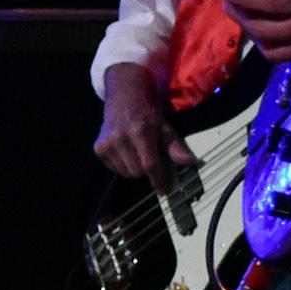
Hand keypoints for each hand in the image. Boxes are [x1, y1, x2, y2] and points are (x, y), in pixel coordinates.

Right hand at [94, 62, 194, 188]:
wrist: (124, 99)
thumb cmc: (148, 116)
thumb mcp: (165, 128)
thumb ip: (176, 148)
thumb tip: (192, 162)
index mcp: (139, 131)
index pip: (149, 164)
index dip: (158, 180)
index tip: (164, 190)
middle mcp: (120, 137)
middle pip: (137, 172)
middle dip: (147, 171)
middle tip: (151, 160)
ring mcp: (107, 143)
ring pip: (125, 173)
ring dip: (134, 169)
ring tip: (138, 154)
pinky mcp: (98, 148)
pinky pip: (114, 169)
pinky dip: (122, 166)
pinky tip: (126, 153)